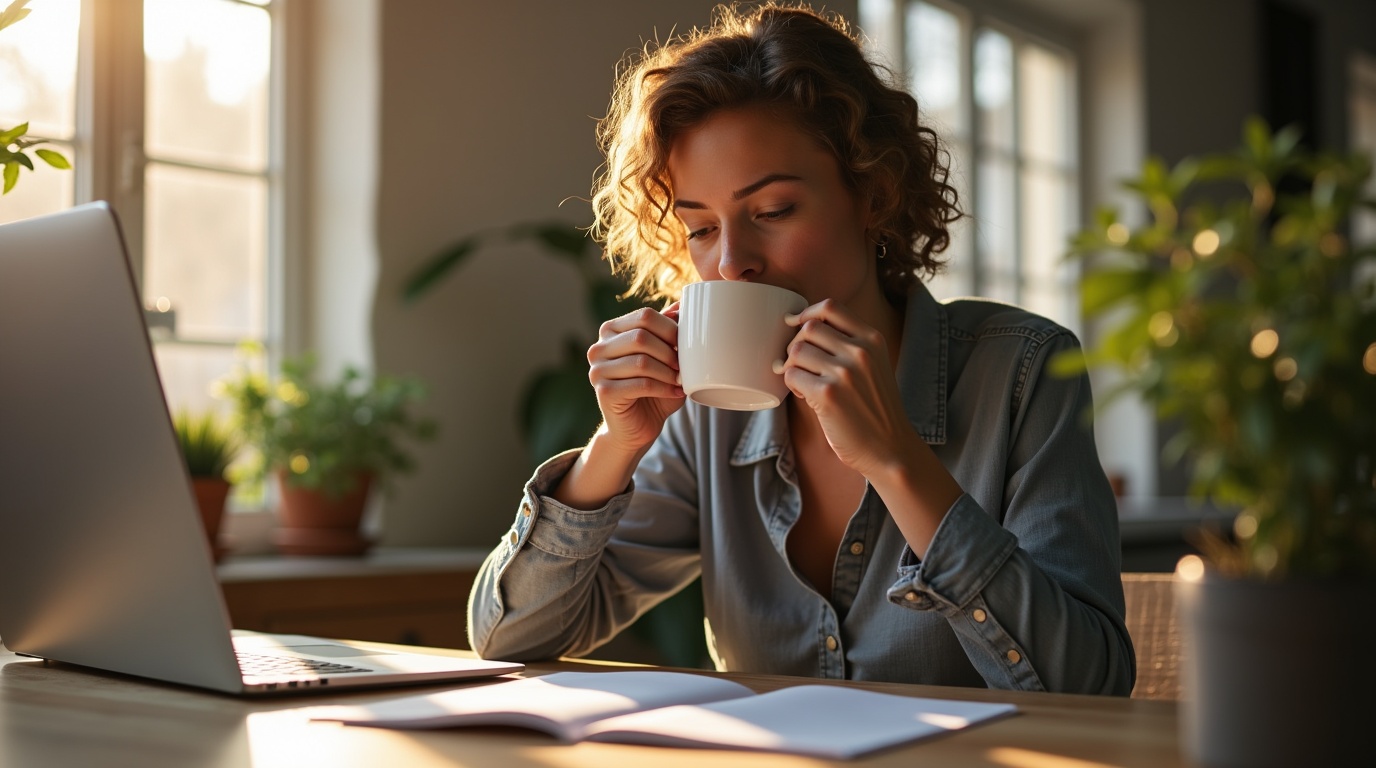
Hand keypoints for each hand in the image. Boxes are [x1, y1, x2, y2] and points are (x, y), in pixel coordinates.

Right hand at [587, 303, 685, 454]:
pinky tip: (675, 392)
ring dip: (668, 372)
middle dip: (670, 351)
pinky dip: (664, 388)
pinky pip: (641, 384)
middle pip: (641, 337)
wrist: (637, 427)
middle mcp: (599, 348)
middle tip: (684, 366)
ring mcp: (598, 370)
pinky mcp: (604, 392)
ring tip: (681, 380)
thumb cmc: (654, 388)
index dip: (670, 328)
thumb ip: (668, 330)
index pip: (644, 315)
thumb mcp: (664, 356)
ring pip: (642, 362)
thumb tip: (683, 302)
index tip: (685, 344)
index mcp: (611, 330)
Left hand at [779, 299, 920, 478]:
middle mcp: (860, 351)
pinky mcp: (827, 395)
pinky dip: (791, 383)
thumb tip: (802, 327)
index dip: (807, 313)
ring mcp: (844, 372)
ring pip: (796, 351)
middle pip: (808, 328)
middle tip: (799, 364)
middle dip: (796, 344)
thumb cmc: (876, 409)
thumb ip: (850, 345)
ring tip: (802, 381)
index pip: (830, 307)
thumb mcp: (874, 366)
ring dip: (791, 365)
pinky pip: (791, 375)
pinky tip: (803, 394)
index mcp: (872, 339)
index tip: (796, 325)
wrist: (890, 449)